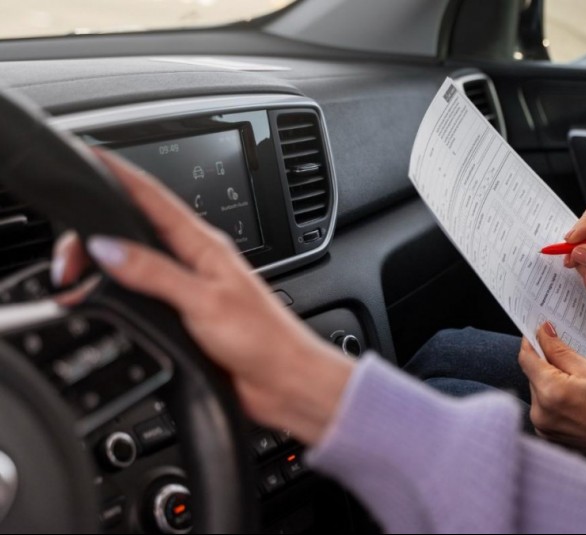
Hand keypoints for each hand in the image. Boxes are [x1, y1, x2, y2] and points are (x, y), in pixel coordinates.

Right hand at [53, 150, 353, 445]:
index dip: (120, 174)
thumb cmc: (264, 339)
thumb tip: (107, 246)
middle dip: (94, 233)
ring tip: (73, 275)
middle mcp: (194, 262)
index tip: (90, 154)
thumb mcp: (205, 301)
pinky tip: (101, 299)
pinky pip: (140, 296)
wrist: (285, 382)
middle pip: (134, 230)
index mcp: (204, 245)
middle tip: (66, 257)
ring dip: (102, 264)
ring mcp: (188, 289)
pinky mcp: (183, 318)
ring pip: (133, 263)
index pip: (154, 198)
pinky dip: (114, 294)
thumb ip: (155, 273)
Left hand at [518, 322, 585, 482]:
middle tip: (571, 358)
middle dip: (547, 364)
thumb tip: (543, 333)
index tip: (539, 332)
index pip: (527, 359)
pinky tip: (579, 399)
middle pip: (533, 376)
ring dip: (552, 383)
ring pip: (539, 392)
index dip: (532, 342)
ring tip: (582, 384)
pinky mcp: (551, 438)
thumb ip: (560, 351)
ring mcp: (544, 429)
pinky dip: (557, 400)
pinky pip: (546, 409)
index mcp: (550, 392)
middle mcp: (541, 413)